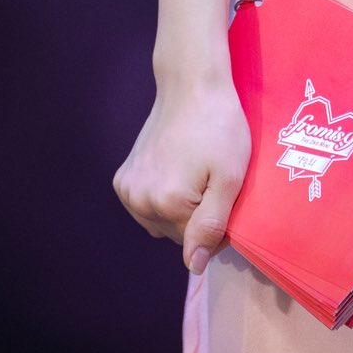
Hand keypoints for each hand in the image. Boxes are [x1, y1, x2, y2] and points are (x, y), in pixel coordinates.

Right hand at [112, 67, 250, 275]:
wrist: (191, 86)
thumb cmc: (219, 127)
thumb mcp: (230, 176)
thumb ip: (211, 225)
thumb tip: (193, 266)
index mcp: (168, 203)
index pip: (198, 243)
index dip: (219, 224)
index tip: (227, 195)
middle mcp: (140, 200)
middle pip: (177, 234)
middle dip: (197, 217)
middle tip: (212, 181)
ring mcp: (128, 189)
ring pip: (161, 223)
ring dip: (179, 210)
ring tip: (195, 174)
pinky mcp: (122, 179)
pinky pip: (146, 207)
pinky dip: (162, 199)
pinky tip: (176, 173)